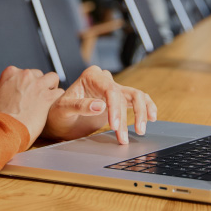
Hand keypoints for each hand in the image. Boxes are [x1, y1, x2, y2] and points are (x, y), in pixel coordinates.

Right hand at [0, 66, 63, 146]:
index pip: (24, 72)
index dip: (26, 83)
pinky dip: (57, 99)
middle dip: (38, 84)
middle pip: (38, 74)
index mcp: (10, 73)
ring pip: (53, 78)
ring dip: (51, 87)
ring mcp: (37, 85)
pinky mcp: (47, 97)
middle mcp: (25, 75)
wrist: (5, 128)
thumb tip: (5, 95)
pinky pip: (59, 92)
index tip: (25, 92)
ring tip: (46, 98)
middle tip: (35, 97)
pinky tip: (51, 106)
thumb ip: (4, 91)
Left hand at [42, 66, 157, 144]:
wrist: (59, 121)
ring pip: (136, 96)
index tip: (115, 126)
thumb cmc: (58, 113)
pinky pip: (137, 100)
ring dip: (142, 113)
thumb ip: (81, 106)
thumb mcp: (63, 109)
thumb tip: (100, 106)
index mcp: (91, 76)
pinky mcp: (118, 100)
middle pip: (126, 93)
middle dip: (131, 115)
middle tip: (127, 135)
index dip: (116, 108)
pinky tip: (152, 117)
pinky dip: (146, 108)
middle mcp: (104, 79)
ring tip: (141, 130)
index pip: (110, 90)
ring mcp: (112, 89)